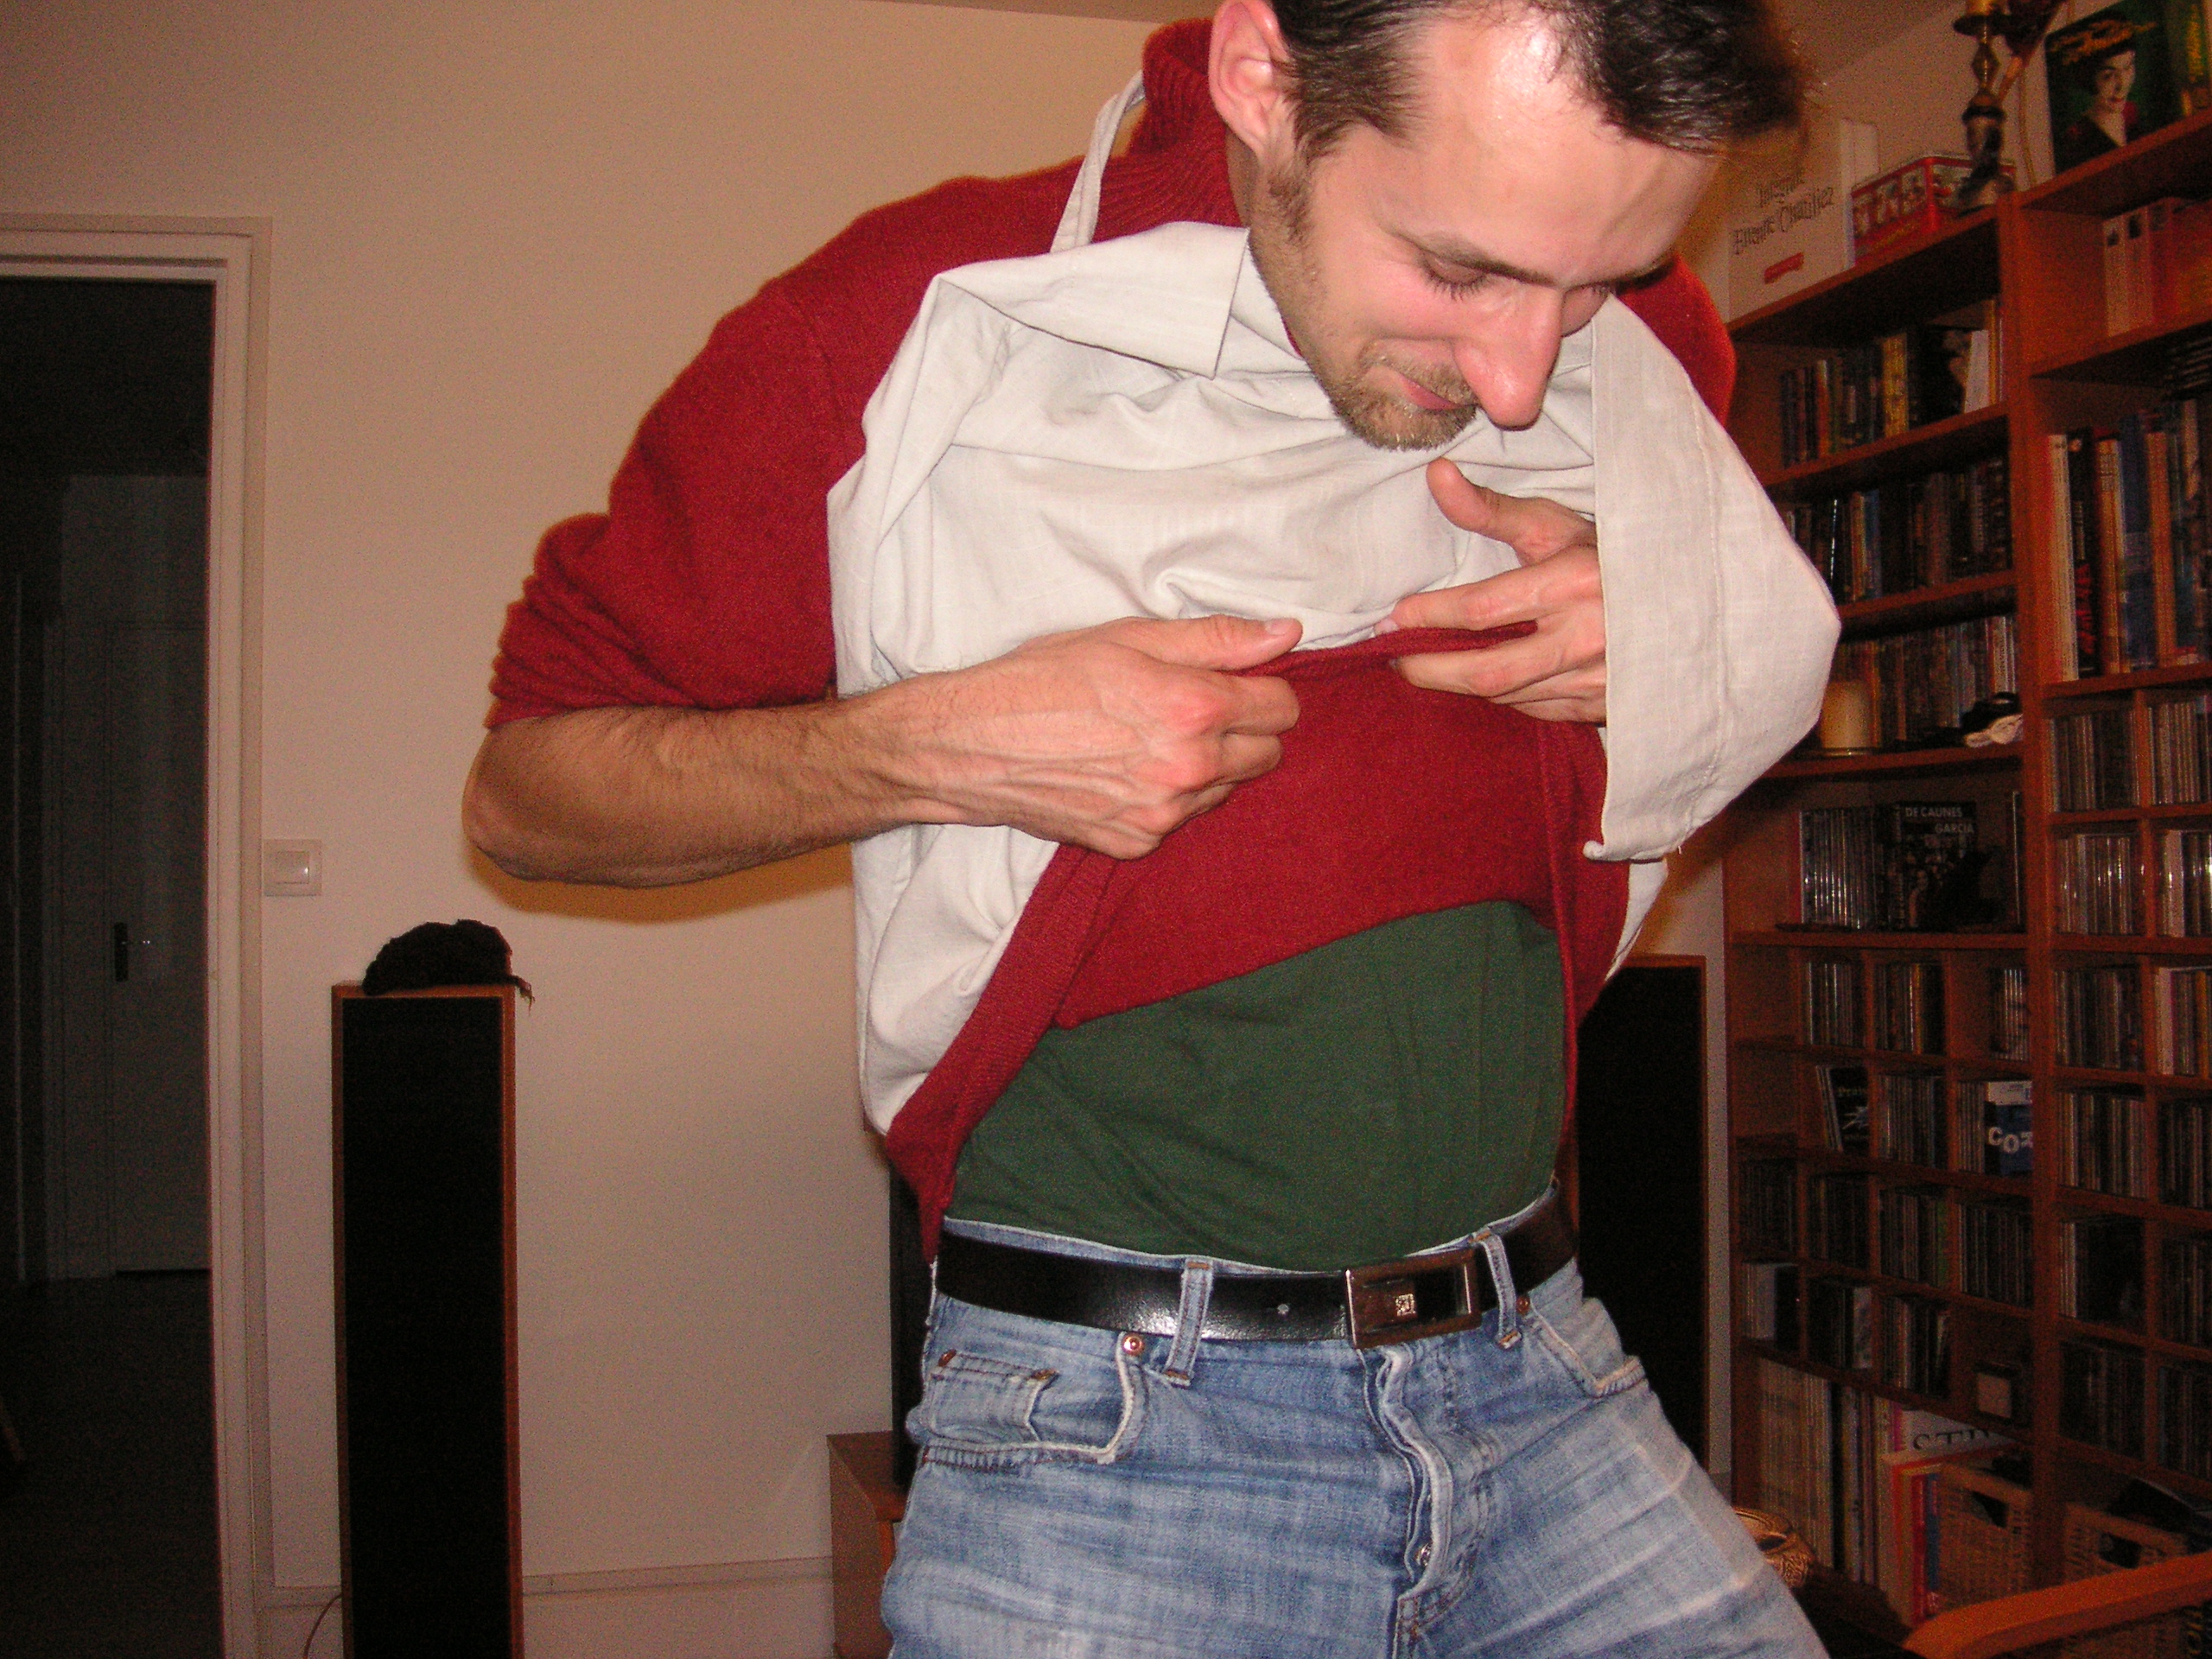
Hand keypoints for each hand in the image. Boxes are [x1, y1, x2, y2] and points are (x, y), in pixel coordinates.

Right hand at [897, 613, 1302, 858]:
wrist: (970, 745)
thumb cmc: (1042, 679)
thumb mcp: (1127, 637)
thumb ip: (1216, 638)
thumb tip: (1287, 633)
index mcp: (1192, 708)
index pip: (1283, 707)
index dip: (1263, 688)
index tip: (1234, 681)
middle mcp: (1187, 769)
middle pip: (1268, 755)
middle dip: (1244, 729)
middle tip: (1192, 709)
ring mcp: (1163, 814)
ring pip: (1226, 789)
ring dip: (1207, 766)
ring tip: (1149, 740)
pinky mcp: (1136, 843)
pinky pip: (1181, 820)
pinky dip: (1167, 798)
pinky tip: (1124, 771)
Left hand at [1384, 458, 1605, 723]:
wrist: (1685, 601)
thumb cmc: (1609, 555)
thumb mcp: (1554, 525)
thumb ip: (1490, 509)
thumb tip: (1436, 474)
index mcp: (1575, 583)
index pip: (1482, 610)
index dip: (1428, 616)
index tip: (1392, 618)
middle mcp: (1587, 637)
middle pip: (1487, 672)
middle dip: (1430, 669)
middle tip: (1395, 657)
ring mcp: (1598, 679)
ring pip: (1507, 696)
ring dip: (1461, 684)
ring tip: (1430, 664)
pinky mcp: (1603, 708)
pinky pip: (1535, 710)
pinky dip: (1502, 696)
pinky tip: (1483, 679)